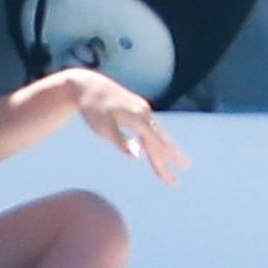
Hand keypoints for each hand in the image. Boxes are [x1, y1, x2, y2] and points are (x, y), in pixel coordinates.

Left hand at [68, 71, 191, 185]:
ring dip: (167, 151)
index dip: (163, 164)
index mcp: (139, 119)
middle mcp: (145, 114)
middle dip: (169, 162)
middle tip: (175, 182)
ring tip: (180, 163)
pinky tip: (158, 148)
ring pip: (158, 135)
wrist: (87, 85)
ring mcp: (143, 111)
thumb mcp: (103, 127)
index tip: (171, 180)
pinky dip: (157, 141)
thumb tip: (137, 156)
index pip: (155, 146)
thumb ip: (121, 142)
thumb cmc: (92, 108)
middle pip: (160, 142)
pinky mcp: (138, 110)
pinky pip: (151, 129)